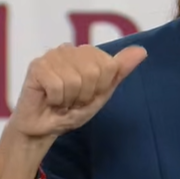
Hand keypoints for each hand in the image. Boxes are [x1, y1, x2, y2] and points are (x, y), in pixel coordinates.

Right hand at [6, 43, 147, 141]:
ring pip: (75, 80)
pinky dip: (56, 100)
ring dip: (69, 99)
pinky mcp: (37, 66)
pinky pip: (57, 85)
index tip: (88, 96)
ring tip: (61, 101)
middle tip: (72, 100)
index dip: (100, 88)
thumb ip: (120, 71)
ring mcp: (52, 55)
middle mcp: (70, 49)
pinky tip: (49, 100)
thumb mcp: (102, 94)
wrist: (43, 129)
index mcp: (88, 53)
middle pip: (94, 72)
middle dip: (85, 95)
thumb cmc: (71, 110)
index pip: (109, 66)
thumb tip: (142, 51)